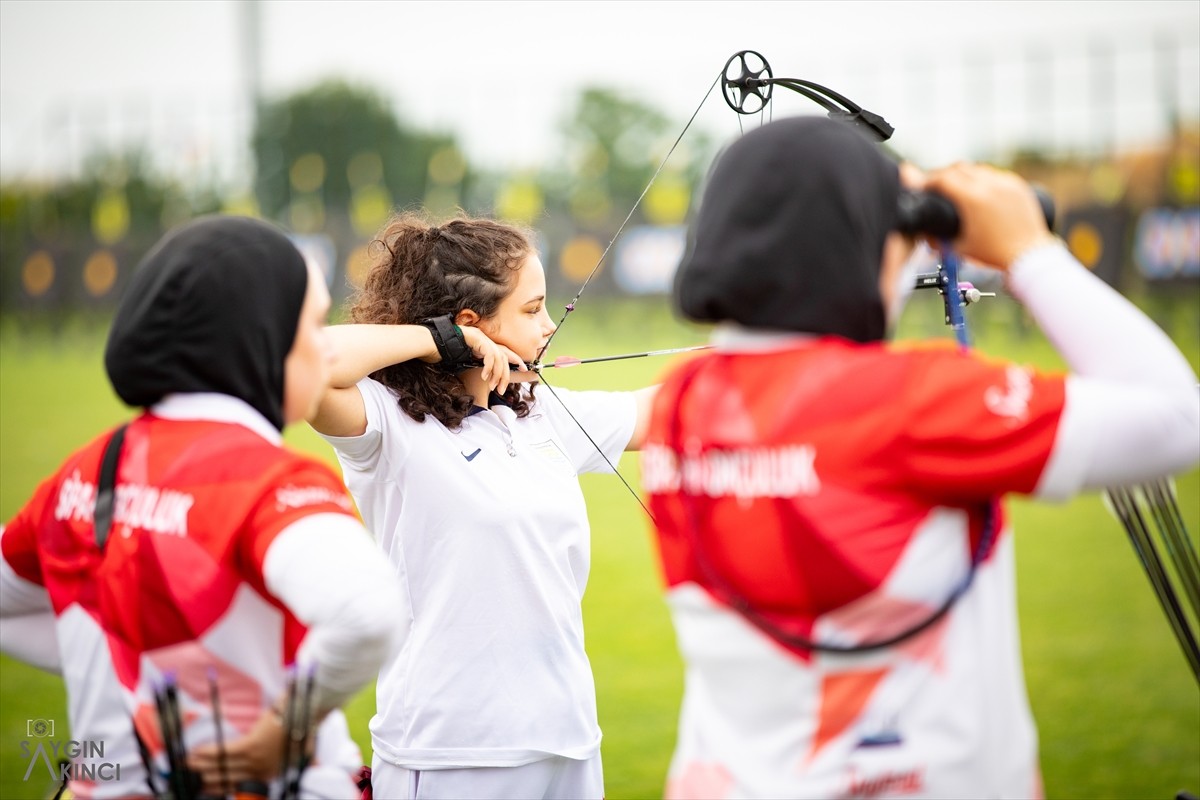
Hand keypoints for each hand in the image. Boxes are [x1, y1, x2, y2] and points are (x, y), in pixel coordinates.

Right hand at [187, 708, 302, 791]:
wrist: (307, 712)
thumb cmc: (306, 727)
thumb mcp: (308, 750)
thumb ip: (309, 761)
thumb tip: (319, 765)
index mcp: (270, 773)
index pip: (239, 784)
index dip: (220, 786)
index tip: (205, 787)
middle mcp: (261, 771)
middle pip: (227, 778)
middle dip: (205, 779)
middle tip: (188, 779)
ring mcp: (256, 759)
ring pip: (222, 766)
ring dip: (201, 765)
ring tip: (186, 765)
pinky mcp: (251, 746)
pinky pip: (224, 752)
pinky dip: (208, 752)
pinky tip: (195, 752)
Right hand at [459, 326, 527, 393]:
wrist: (447, 339)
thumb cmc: (460, 351)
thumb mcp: (475, 361)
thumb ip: (484, 367)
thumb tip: (490, 380)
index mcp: (490, 347)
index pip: (507, 354)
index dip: (517, 360)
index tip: (524, 369)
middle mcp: (490, 343)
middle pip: (504, 360)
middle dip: (505, 376)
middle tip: (501, 390)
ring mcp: (486, 341)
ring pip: (499, 360)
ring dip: (497, 375)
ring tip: (492, 386)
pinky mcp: (481, 341)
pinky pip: (490, 356)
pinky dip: (489, 368)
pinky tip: (485, 377)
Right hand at [923, 162, 1056, 270]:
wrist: (1029, 256)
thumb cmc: (996, 254)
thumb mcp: (960, 247)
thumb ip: (938, 239)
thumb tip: (925, 232)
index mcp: (973, 199)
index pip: (943, 179)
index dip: (928, 181)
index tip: (922, 186)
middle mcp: (990, 185)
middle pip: (958, 168)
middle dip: (944, 175)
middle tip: (937, 186)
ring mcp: (1006, 183)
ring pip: (977, 169)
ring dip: (964, 175)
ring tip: (959, 189)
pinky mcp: (1018, 185)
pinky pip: (995, 175)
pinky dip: (982, 180)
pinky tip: (980, 192)